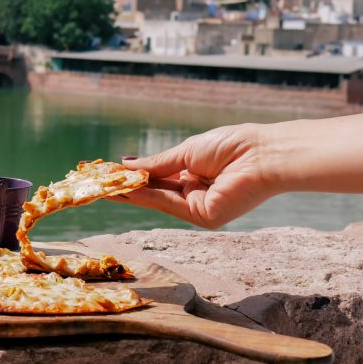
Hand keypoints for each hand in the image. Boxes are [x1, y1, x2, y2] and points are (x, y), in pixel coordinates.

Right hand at [111, 124, 277, 229]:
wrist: (263, 155)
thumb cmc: (232, 146)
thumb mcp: (187, 152)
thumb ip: (157, 164)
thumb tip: (127, 164)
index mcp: (194, 175)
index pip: (158, 178)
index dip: (134, 175)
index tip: (110, 172)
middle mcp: (195, 194)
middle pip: (154, 192)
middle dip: (126, 187)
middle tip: (98, 184)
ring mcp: (198, 208)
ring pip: (157, 200)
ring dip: (130, 193)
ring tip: (103, 187)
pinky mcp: (204, 217)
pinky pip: (169, 204)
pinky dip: (146, 196)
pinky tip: (126, 189)